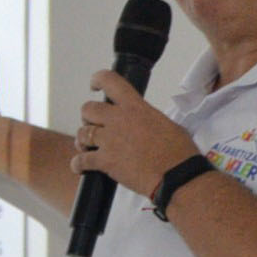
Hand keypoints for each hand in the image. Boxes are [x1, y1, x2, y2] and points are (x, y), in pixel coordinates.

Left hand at [72, 70, 199, 195]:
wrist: (177, 176)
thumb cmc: (178, 153)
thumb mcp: (166, 124)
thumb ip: (146, 118)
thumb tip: (142, 124)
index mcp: (136, 107)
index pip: (111, 81)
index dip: (98, 79)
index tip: (95, 85)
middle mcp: (119, 120)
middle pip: (88, 109)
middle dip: (88, 118)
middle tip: (95, 126)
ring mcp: (110, 140)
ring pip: (82, 133)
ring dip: (83, 140)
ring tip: (88, 147)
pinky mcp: (104, 161)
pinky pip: (80, 160)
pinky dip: (78, 164)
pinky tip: (81, 167)